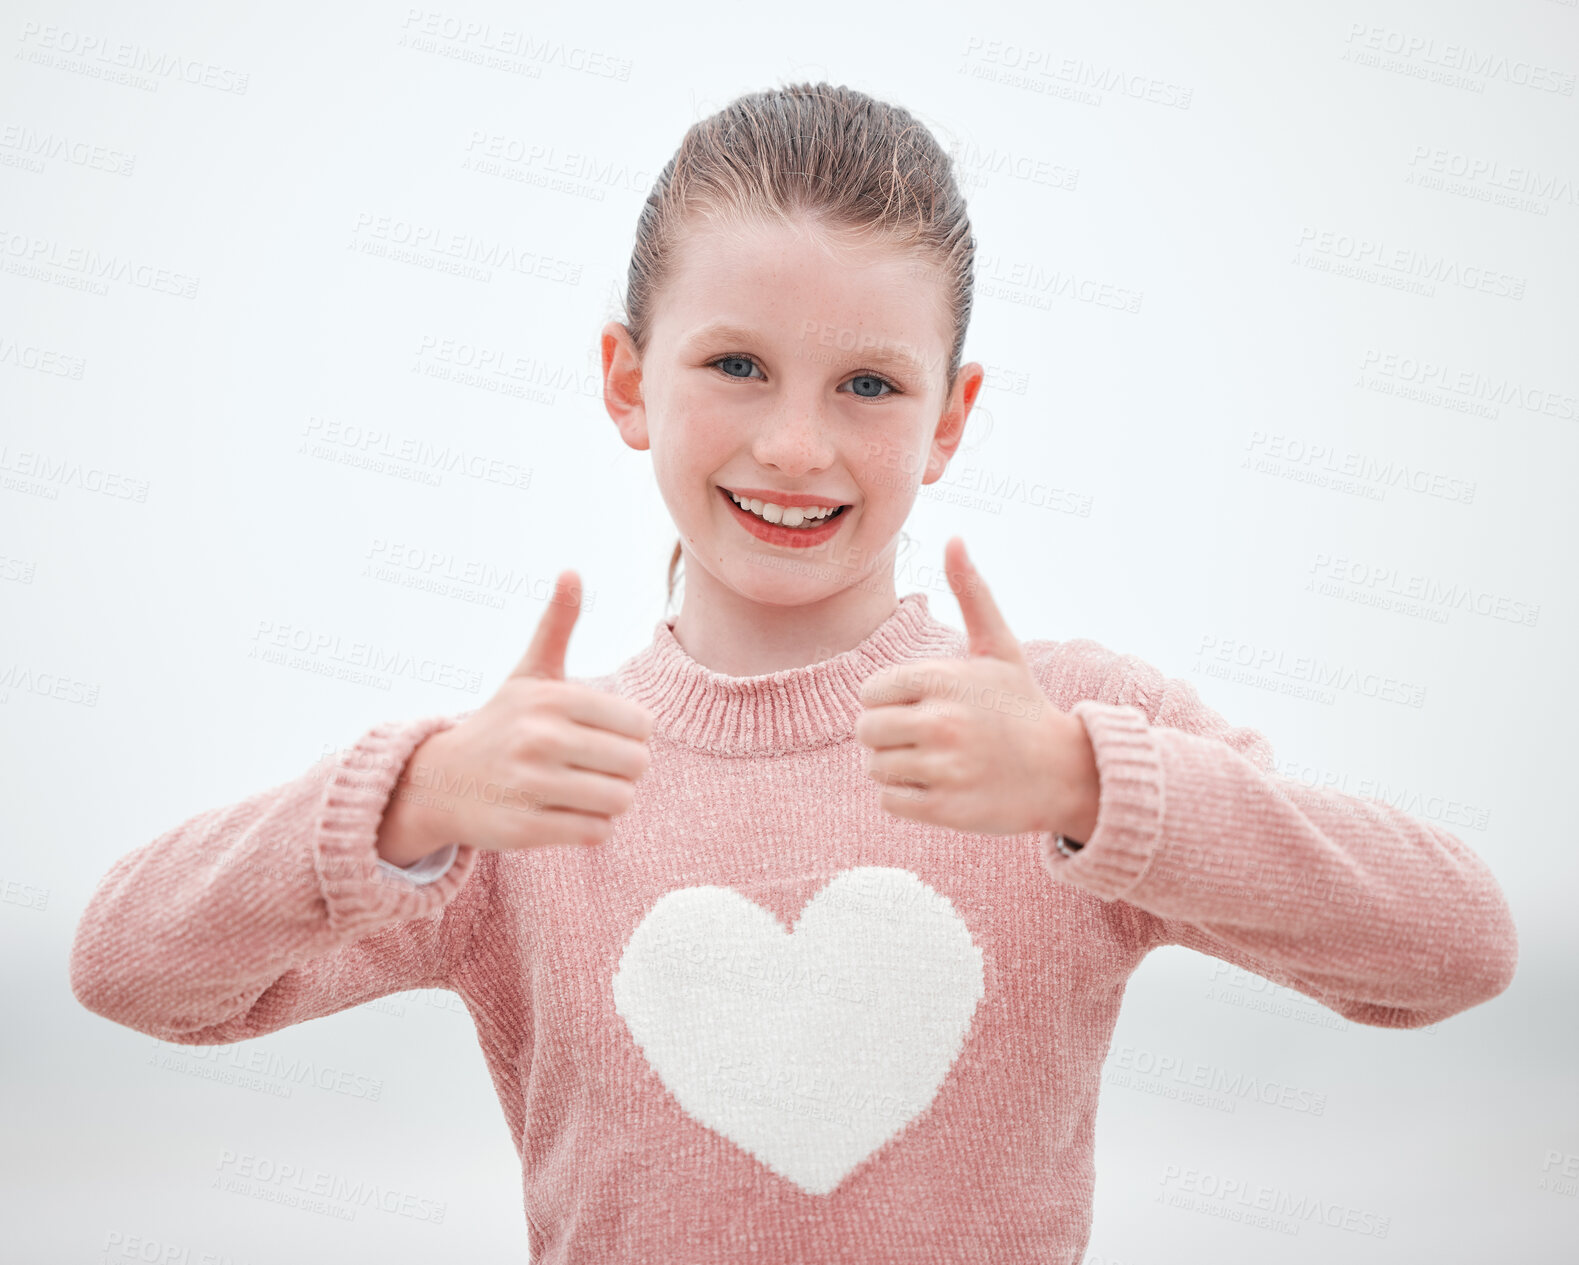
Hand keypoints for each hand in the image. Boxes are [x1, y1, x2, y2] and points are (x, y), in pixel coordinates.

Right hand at [384, 571, 654, 857]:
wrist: (439, 781)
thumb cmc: (501, 724)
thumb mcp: (529, 674)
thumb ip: (556, 626)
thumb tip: (571, 571)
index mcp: (552, 698)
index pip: (641, 724)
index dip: (631, 734)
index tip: (603, 735)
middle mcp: (540, 739)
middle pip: (636, 765)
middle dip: (625, 770)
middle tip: (596, 767)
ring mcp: (530, 786)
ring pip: (620, 801)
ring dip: (609, 801)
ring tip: (581, 789)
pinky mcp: (525, 829)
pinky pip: (595, 833)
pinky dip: (590, 828)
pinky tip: (564, 813)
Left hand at [854, 537, 1098, 839]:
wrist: (1064, 771)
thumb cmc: (1021, 706)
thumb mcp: (998, 647)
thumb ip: (971, 592)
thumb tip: (955, 537)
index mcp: (943, 679)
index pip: (870, 692)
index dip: (889, 701)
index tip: (921, 706)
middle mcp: (942, 722)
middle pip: (866, 731)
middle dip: (887, 735)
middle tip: (924, 737)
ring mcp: (944, 768)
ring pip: (875, 767)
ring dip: (895, 767)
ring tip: (933, 761)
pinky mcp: (946, 808)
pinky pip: (889, 802)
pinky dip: (905, 798)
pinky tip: (937, 786)